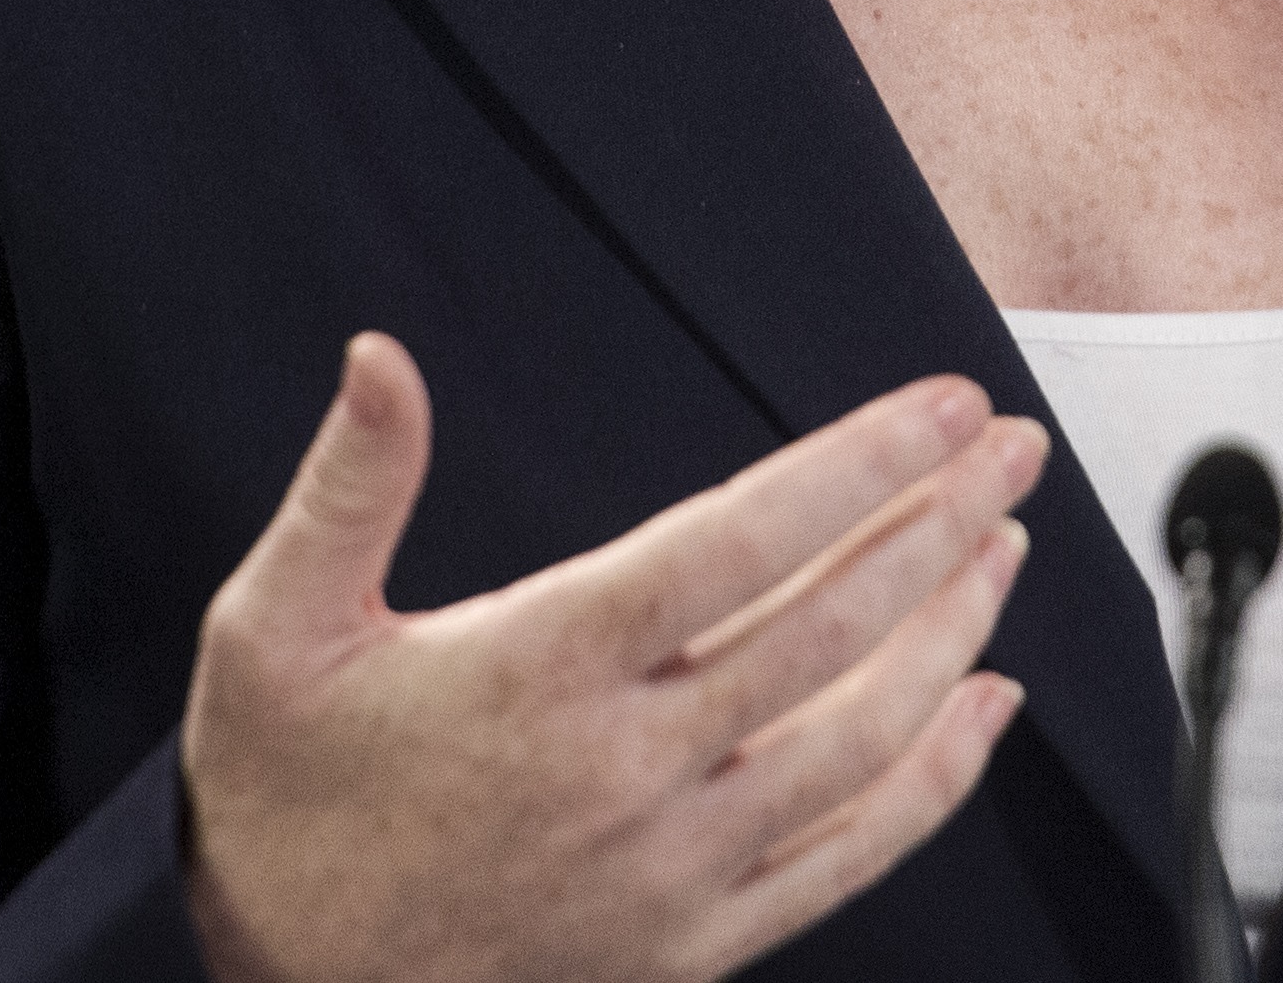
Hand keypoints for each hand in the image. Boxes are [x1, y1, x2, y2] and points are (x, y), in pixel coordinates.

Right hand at [181, 334, 1047, 982]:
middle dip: (940, 519)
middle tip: (1009, 445)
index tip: (939, 406)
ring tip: (1002, 546)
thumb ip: (348, 487)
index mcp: (539, 668)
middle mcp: (624, 767)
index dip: (859, 463)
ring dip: (952, 632)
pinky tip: (984, 709)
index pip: (740, 540)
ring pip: (859, 735)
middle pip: (829, 624)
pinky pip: (845, 858)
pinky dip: (934, 782)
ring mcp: (669, 865)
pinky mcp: (690, 945)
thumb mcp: (273, 631)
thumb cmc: (280, 804)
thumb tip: (380, 359)